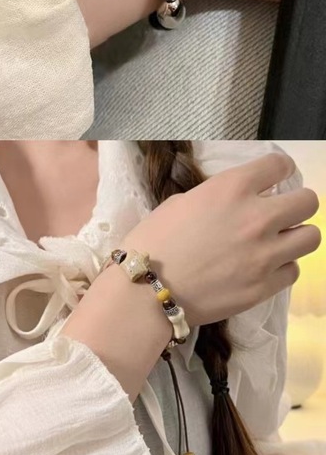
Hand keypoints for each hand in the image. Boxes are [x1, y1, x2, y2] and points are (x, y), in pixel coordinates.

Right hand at [62, 152, 318, 399]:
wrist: (145, 289)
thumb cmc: (151, 240)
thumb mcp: (179, 203)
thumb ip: (214, 198)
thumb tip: (232, 204)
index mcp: (231, 188)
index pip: (279, 165)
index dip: (278, 169)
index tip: (273, 178)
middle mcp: (257, 217)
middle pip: (308, 201)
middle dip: (296, 203)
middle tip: (280, 213)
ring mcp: (266, 254)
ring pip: (311, 237)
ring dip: (295, 236)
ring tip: (276, 242)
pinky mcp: (266, 286)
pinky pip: (293, 270)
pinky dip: (281, 267)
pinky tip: (261, 268)